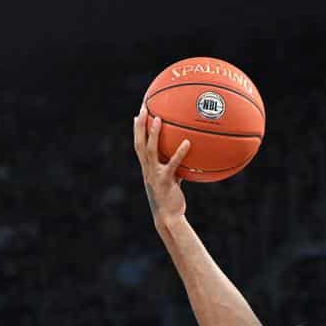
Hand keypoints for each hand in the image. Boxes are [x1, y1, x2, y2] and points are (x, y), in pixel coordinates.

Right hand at [133, 103, 191, 225]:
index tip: (139, 114)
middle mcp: (147, 169)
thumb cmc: (171, 199)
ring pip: (150, 150)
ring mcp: (154, 174)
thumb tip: (188, 156)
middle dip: (140, 126)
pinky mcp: (165, 180)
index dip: (138, 130)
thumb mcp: (172, 180)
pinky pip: (173, 164)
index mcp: (147, 168)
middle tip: (143, 108)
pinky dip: (180, 153)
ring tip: (159, 118)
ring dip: (154, 134)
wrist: (168, 217)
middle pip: (139, 143)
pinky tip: (188, 142)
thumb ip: (176, 167)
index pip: (139, 145)